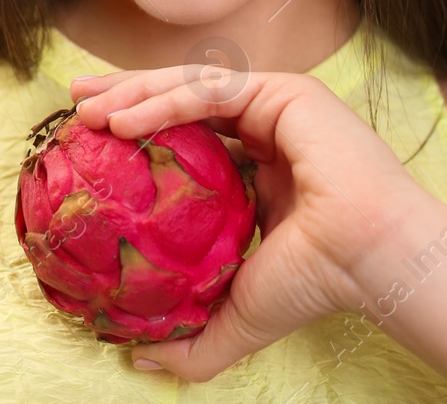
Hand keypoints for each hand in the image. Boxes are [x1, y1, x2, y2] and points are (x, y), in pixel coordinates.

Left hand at [69, 64, 440, 381]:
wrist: (370, 260)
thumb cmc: (316, 282)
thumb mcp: (238, 315)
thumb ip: (194, 337)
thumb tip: (140, 359)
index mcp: (259, 168)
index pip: (187, 136)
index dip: (139, 129)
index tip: (91, 137)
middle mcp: (266, 130)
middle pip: (181, 100)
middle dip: (124, 95)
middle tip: (76, 102)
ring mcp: (276, 106)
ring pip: (191, 87)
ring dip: (134, 92)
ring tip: (87, 108)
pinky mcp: (285, 91)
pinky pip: (211, 90)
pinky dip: (164, 100)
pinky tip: (124, 118)